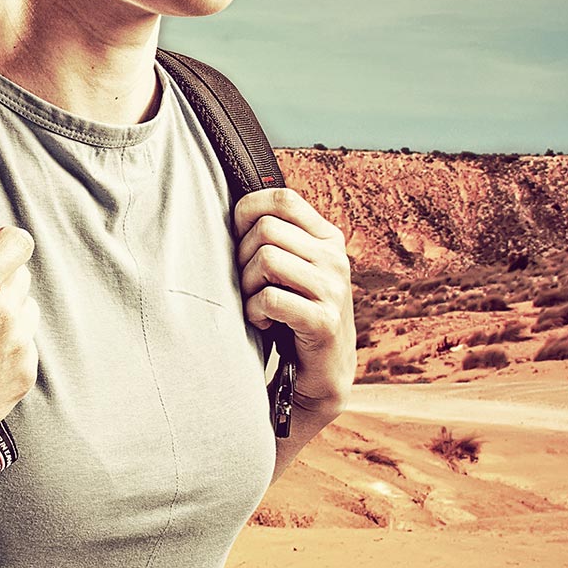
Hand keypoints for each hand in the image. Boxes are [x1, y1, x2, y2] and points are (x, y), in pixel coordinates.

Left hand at [232, 188, 354, 413]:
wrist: (323, 370)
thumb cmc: (294, 311)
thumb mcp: (291, 267)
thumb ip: (274, 237)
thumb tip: (232, 209)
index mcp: (327, 238)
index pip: (282, 198)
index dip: (248, 211)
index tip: (239, 239)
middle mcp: (335, 258)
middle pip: (265, 229)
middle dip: (243, 257)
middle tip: (249, 284)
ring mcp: (333, 289)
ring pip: (266, 259)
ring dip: (247, 286)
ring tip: (257, 303)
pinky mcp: (324, 321)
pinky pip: (269, 298)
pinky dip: (254, 312)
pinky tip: (264, 322)